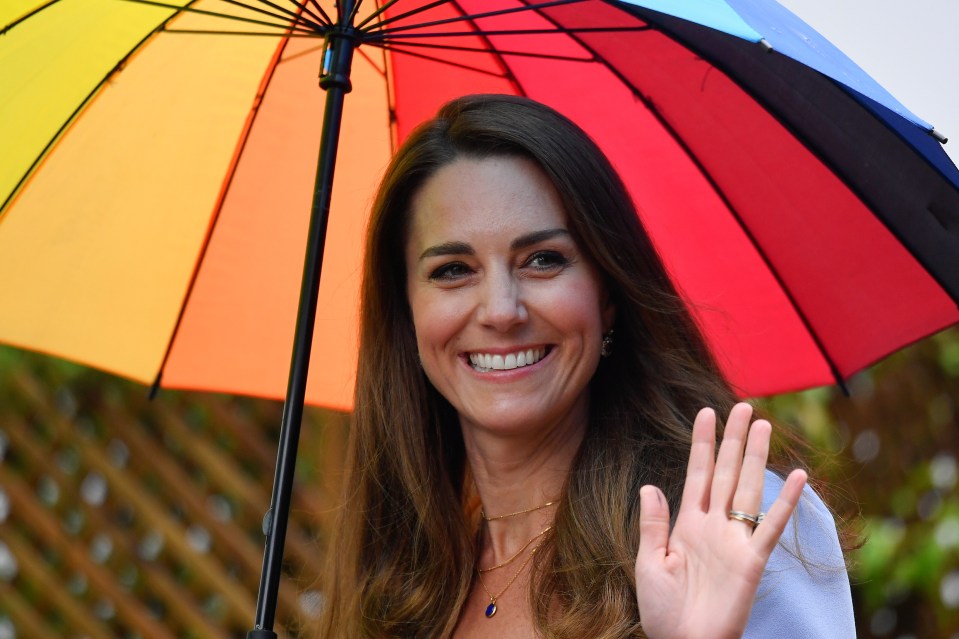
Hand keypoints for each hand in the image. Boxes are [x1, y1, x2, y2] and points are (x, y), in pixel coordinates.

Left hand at [634, 403, 806, 638]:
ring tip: (764, 425)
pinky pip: (771, 526)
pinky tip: (796, 476)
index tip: (706, 412)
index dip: (703, 444)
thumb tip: (650, 485)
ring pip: (749, 488)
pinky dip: (784, 502)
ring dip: (757, 457)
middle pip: (727, 472)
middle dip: (735, 439)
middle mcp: (714, 525)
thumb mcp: (649, 563)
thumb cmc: (664, 611)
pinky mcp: (752, 561)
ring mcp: (735, 540)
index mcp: (687, 523)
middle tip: (744, 406)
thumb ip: (653, 524)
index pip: (698, 473)